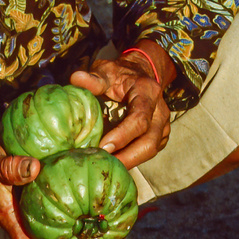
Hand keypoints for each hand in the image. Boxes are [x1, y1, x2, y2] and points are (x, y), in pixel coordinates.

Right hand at [0, 129, 78, 238]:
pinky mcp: (31, 195)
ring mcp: (25, 208)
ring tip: (102, 231)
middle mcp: (18, 218)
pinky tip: (89, 203)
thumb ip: (8, 167)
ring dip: (75, 233)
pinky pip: (53, 210)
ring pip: (51, 229)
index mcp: (8, 217)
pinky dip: (71, 211)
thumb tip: (34, 170)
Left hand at [70, 45, 172, 167]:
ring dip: (129, 162)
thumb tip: (75, 79)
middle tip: (103, 166)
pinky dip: (132, 160)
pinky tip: (114, 163)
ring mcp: (163, 125)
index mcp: (148, 92)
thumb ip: (94, 78)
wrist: (139, 74)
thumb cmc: (119, 75)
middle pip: (150, 142)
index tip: (103, 147)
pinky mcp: (160, 136)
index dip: (122, 135)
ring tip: (106, 167)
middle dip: (127, 158)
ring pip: (151, 150)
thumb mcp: (106, 71)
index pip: (140, 119)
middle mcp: (160, 111)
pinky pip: (149, 152)